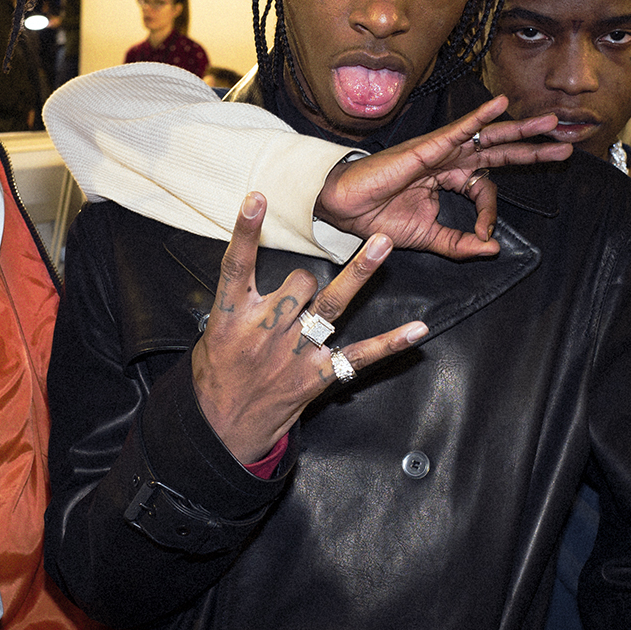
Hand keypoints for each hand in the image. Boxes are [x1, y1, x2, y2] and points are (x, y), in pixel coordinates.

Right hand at [192, 193, 427, 461]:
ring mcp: (294, 354)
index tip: (257, 197)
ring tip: (382, 242)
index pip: (237, 265)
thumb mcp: (212, 335)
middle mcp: (264, 332)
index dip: (246, 230)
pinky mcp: (317, 377)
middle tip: (298, 294)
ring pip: (331, 305)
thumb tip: (256, 265)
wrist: (222, 432)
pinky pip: (360, 356)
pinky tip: (418, 330)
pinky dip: (391, 344)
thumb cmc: (217, 377)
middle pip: (299, 282)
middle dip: (304, 278)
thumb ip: (239, 303)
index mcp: (231, 318)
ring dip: (360, 272)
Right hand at [314, 95, 572, 259]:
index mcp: (450, 179)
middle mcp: (451, 160)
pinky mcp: (430, 146)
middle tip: (566, 145)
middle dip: (533, 149)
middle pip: (500, 151)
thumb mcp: (429, 237)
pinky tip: (502, 105)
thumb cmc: (380, 218)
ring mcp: (442, 150)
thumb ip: (459, 244)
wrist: (348, 210)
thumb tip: (492, 250)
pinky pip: (462, 128)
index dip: (490, 214)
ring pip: (490, 135)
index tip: (485, 238)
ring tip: (552, 123)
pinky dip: (482, 116)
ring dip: (522, 128)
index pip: (486, 188)